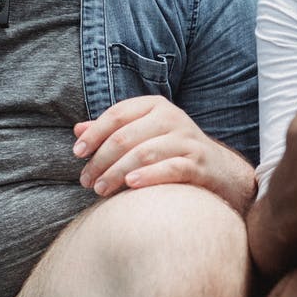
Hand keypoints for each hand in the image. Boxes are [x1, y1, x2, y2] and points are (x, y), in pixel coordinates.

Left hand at [73, 96, 255, 211]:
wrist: (219, 169)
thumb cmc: (171, 150)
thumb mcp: (143, 134)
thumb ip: (113, 131)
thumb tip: (78, 130)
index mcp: (155, 106)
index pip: (117, 114)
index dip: (95, 134)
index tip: (78, 153)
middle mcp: (172, 118)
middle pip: (126, 137)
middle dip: (101, 160)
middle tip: (86, 181)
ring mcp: (187, 140)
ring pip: (143, 154)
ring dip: (116, 173)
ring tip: (100, 190)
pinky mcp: (199, 163)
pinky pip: (170, 168)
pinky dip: (148, 176)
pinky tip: (130, 186)